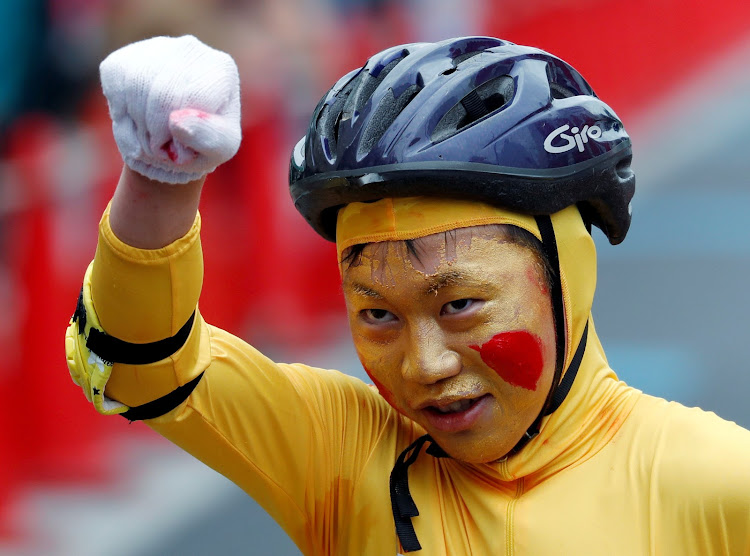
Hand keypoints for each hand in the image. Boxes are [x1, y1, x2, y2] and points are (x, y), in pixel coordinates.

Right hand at [100, 35, 240, 183]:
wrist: (177, 137)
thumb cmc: (205, 141)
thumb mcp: (220, 148)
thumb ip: (209, 138)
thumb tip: (176, 121)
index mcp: (220, 68)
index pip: (188, 97)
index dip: (174, 132)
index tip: (177, 151)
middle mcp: (190, 49)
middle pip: (159, 91)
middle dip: (154, 132)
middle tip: (158, 150)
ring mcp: (155, 47)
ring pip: (133, 85)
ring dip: (136, 125)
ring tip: (149, 141)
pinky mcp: (126, 55)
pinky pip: (115, 83)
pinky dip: (119, 113)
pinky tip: (137, 122)